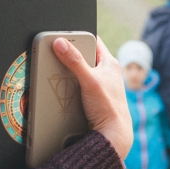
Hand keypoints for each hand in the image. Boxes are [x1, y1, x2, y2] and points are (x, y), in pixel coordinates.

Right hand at [53, 35, 132, 159]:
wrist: (112, 133)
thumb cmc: (108, 106)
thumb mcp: (89, 80)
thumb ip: (74, 61)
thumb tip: (60, 43)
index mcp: (110, 62)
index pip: (93, 40)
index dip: (79, 36)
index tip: (65, 35)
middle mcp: (108, 71)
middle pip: (85, 56)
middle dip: (72, 55)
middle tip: (57, 54)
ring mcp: (102, 84)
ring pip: (82, 71)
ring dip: (71, 72)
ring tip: (58, 71)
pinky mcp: (96, 96)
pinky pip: (81, 85)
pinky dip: (73, 84)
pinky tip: (65, 88)